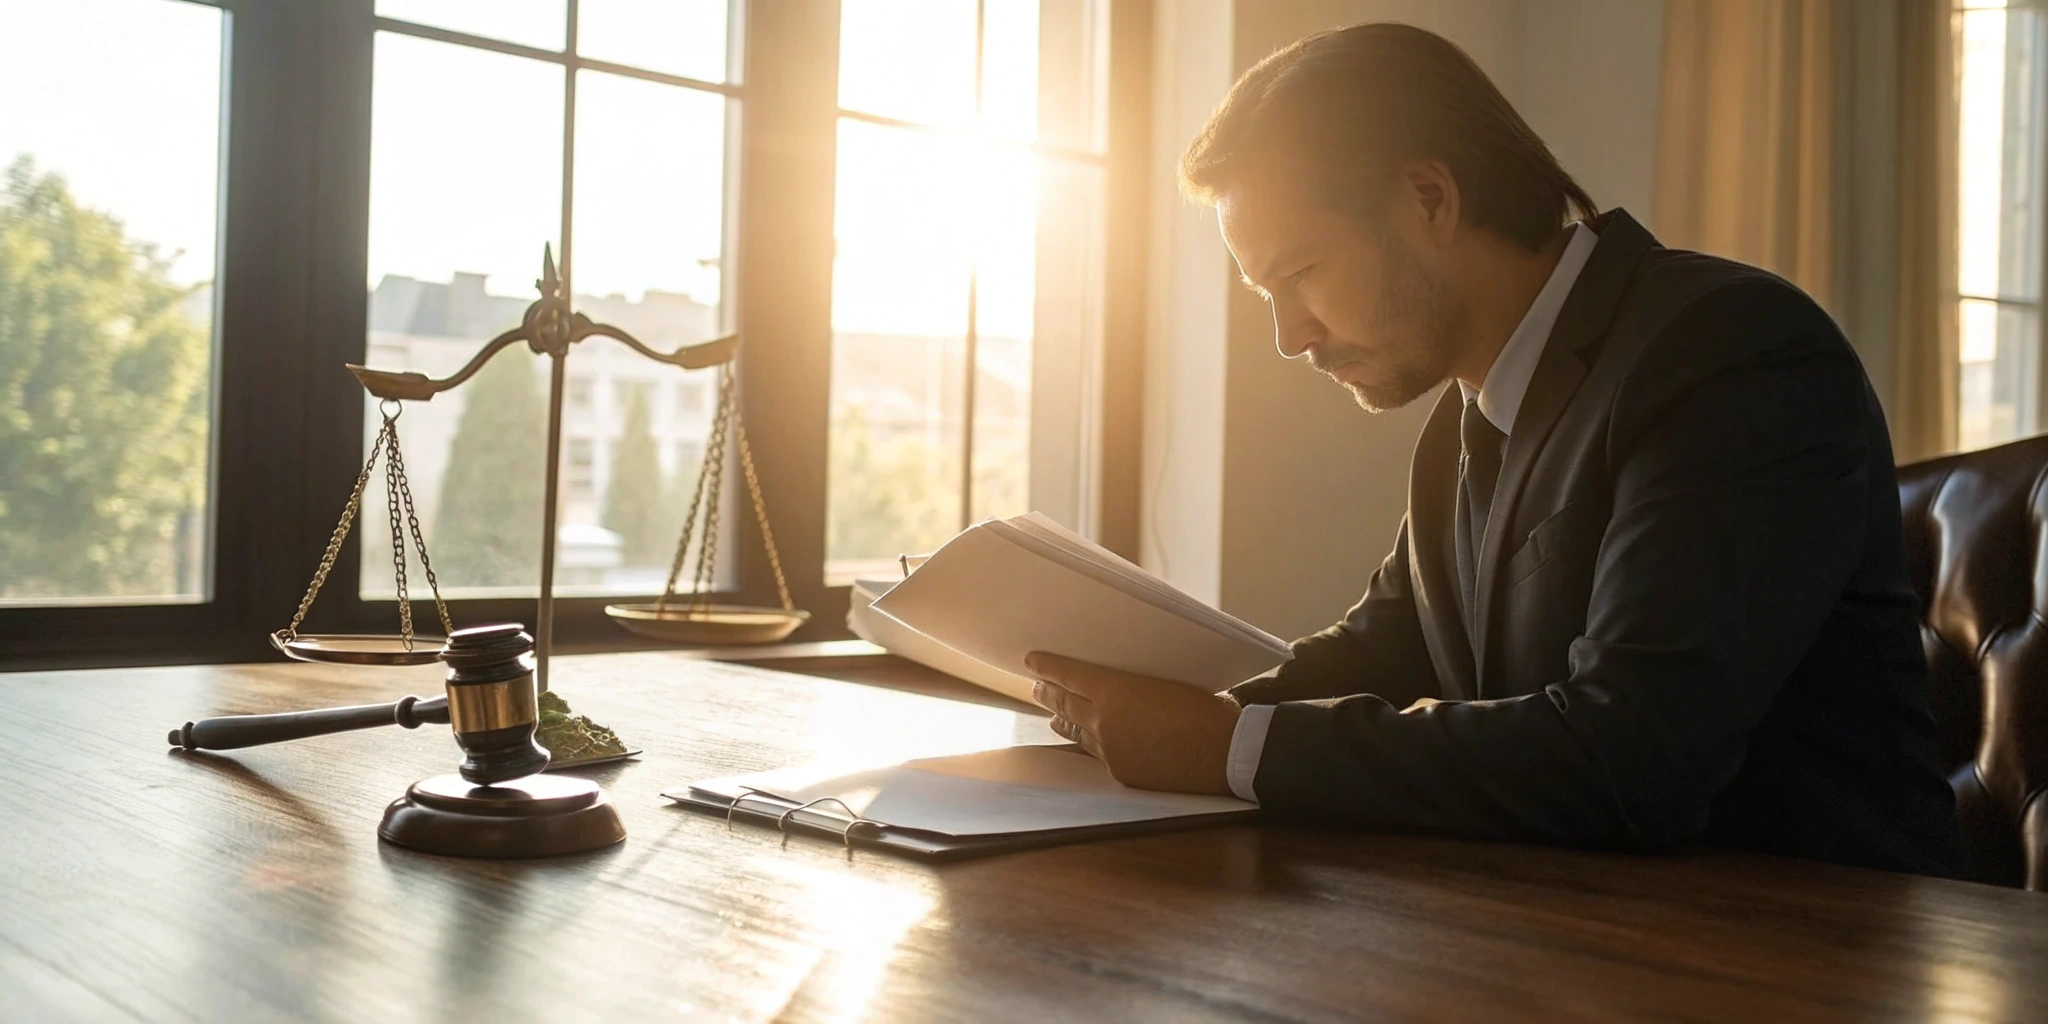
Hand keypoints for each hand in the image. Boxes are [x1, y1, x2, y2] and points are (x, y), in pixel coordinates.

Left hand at [1024, 652, 1240, 794]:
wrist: (1224, 752)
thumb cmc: (1205, 709)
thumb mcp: (1166, 681)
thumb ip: (1132, 684)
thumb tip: (1119, 685)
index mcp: (1115, 690)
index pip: (1069, 674)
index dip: (1047, 666)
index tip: (1031, 660)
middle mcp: (1105, 721)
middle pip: (1065, 704)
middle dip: (1048, 693)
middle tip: (1037, 685)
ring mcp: (1111, 750)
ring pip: (1077, 732)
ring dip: (1062, 720)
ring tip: (1052, 714)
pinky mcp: (1122, 772)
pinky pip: (1098, 755)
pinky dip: (1089, 743)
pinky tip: (1087, 741)